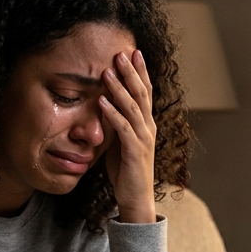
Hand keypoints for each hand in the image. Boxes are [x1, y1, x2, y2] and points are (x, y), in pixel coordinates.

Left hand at [99, 50, 157, 223]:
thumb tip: (104, 106)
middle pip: (142, 94)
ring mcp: (143, 139)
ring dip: (119, 88)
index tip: (133, 52)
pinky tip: (101, 101)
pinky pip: (123, 128)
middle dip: (131, 73)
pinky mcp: (135, 152)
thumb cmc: (127, 171)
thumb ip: (117, 124)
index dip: (140, 72)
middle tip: (121, 53)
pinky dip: (112, 113)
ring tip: (108, 72)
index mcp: (146, 124)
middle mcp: (148, 128)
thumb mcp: (120, 142)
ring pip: (133, 108)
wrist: (135, 199)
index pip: (145, 92)